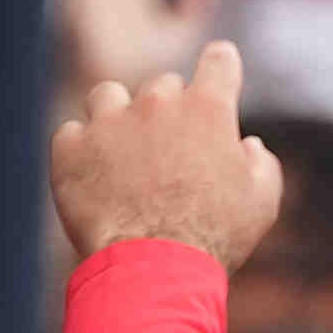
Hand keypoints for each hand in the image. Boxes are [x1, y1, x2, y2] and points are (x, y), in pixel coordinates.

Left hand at [53, 44, 288, 266]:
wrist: (151, 271)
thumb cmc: (213, 239)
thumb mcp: (261, 203)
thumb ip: (261, 163)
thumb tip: (247, 145)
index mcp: (207, 109)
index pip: (219, 60)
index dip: (221, 65)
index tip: (219, 72)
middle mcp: (157, 103)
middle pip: (163, 85)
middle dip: (168, 111)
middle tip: (169, 153)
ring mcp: (109, 122)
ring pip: (108, 95)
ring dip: (115, 116)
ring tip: (120, 154)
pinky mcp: (71, 149)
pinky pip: (70, 133)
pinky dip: (80, 151)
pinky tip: (91, 178)